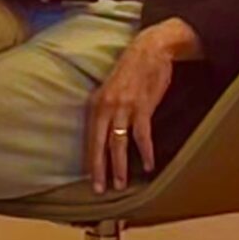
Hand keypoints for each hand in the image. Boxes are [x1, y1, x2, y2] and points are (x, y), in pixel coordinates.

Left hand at [86, 19, 201, 190]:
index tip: (89, 179)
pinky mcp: (142, 107)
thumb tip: (104, 132)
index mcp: (95, 104)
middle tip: (100, 189)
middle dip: (99, 169)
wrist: (149, 49)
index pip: (89, 138)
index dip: (90, 160)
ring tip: (121, 184)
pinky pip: (142, 135)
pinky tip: (148, 165)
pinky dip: (146, 152)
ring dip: (120, 166)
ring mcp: (124, 108)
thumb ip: (106, 110)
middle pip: (100, 144)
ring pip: (119, 143)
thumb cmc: (130, 70)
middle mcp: (106, 107)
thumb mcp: (110, 89)